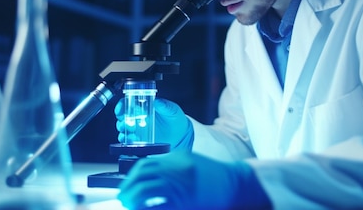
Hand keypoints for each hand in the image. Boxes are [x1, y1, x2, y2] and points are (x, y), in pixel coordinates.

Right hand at [115, 98, 193, 150]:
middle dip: (121, 121)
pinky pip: (129, 141)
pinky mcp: (140, 141)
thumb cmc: (176, 120)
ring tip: (130, 133)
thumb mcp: (173, 110)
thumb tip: (157, 101)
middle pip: (122, 117)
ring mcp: (138, 130)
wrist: (182, 135)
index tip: (120, 110)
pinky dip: (127, 141)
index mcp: (144, 107)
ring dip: (123, 131)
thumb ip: (165, 105)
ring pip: (124, 130)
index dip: (121, 106)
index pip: (128, 104)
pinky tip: (131, 141)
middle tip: (126, 123)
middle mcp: (139, 118)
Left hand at [117, 151, 270, 209]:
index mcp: (178, 158)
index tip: (128, 186)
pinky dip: (148, 208)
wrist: (238, 185)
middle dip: (129, 188)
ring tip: (130, 206)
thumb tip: (149, 178)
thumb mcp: (191, 163)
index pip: (146, 164)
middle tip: (124, 199)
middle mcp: (178, 168)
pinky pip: (160, 205)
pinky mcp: (186, 200)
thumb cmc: (216, 177)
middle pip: (143, 176)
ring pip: (147, 190)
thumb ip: (172, 166)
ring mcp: (182, 184)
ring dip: (134, 199)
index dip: (132, 177)